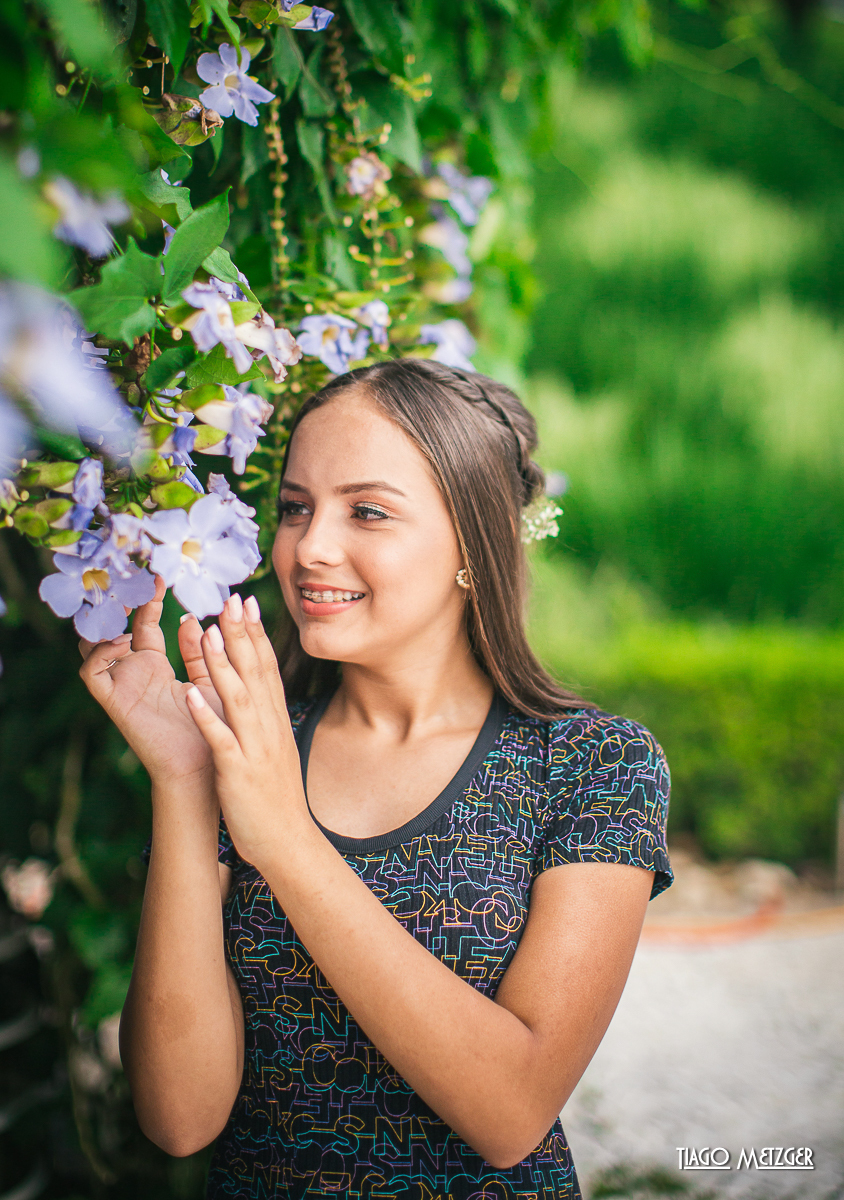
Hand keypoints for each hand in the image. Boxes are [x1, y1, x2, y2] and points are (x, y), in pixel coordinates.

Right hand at [79, 576, 223, 785]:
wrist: (210, 768)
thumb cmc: (216, 726)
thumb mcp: (212, 678)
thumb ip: (200, 649)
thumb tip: (191, 616)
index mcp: (156, 666)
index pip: (145, 623)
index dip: (150, 599)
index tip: (161, 574)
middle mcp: (135, 673)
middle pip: (114, 628)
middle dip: (118, 605)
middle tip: (132, 580)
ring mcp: (123, 687)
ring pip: (92, 647)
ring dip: (103, 624)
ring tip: (124, 607)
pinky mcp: (115, 703)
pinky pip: (92, 674)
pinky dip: (100, 654)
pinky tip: (125, 642)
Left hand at [183, 593, 306, 864]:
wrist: (288, 841)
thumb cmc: (275, 796)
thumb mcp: (273, 747)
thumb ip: (262, 716)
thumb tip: (253, 687)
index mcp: (276, 720)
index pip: (268, 668)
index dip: (257, 634)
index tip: (247, 602)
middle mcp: (269, 727)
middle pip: (256, 673)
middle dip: (242, 634)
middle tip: (231, 598)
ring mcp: (255, 749)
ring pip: (238, 699)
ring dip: (222, 664)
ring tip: (207, 631)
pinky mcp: (238, 772)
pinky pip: (220, 740)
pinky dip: (206, 717)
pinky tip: (190, 695)